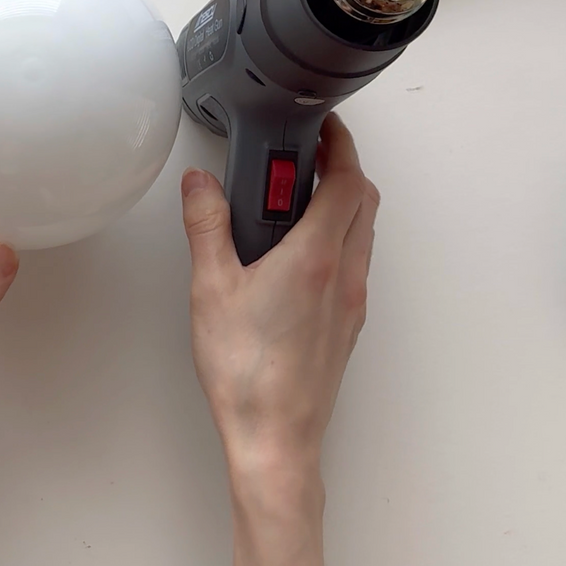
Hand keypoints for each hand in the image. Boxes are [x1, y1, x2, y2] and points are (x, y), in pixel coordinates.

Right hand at [180, 113, 377, 565]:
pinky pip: (352, 265)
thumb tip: (201, 184)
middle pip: (364, 202)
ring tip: (291, 201)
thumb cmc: (246, 373)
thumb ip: (207, 227)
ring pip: (361, 235)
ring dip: (340, 205)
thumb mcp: (211, 288)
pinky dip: (335, 240)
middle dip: (342, 169)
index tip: (323, 126)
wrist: (275, 438)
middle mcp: (345, 275)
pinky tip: (293, 254)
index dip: (340, 145)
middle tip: (305, 156)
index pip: (347, 180)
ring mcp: (351, 303)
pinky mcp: (346, 327)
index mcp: (317, 256)